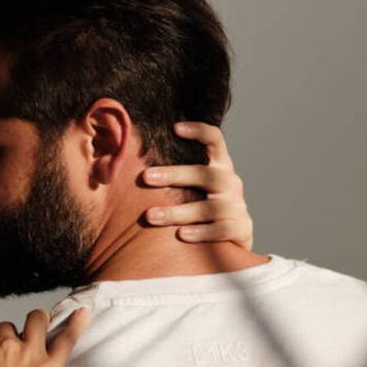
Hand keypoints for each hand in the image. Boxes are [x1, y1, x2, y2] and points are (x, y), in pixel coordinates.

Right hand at [0, 308, 90, 366]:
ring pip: (36, 322)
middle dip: (9, 339)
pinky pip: (67, 338)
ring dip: (37, 324)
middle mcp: (3, 344)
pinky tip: (84, 313)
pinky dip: (77, 323)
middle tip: (12, 361)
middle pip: (8, 329)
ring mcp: (29, 354)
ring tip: (40, 331)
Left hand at [141, 122, 253, 249]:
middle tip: (145, 177)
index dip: (198, 131)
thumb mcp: (193, 186)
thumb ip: (172, 174)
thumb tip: (127, 161)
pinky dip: (201, 232)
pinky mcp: (240, 229)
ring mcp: (236, 206)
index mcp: (219, 166)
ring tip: (150, 216)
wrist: (232, 238)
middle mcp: (230, 182)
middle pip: (205, 174)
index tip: (174, 128)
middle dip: (174, 175)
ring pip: (209, 207)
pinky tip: (180, 235)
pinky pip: (221, 230)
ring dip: (177, 212)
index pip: (215, 140)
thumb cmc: (200, 206)